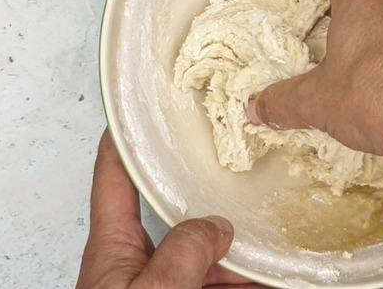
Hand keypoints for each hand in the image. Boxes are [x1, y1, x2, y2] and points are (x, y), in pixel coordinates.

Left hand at [76, 129, 262, 288]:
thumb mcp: (155, 288)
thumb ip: (184, 250)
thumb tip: (217, 226)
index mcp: (113, 250)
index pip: (113, 179)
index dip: (124, 140)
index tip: (137, 111)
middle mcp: (136, 265)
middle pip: (174, 214)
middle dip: (207, 195)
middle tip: (231, 170)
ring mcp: (163, 285)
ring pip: (204, 255)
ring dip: (238, 247)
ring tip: (268, 232)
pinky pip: (221, 282)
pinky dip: (247, 277)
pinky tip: (269, 273)